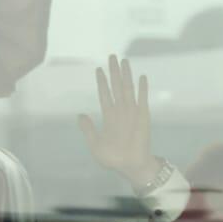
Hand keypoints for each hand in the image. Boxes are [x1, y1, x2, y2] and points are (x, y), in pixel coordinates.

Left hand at [79, 55, 162, 185]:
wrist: (130, 165)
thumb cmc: (113, 158)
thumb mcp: (95, 144)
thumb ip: (88, 129)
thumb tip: (80, 115)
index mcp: (109, 116)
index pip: (105, 94)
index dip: (102, 82)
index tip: (98, 69)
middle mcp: (120, 111)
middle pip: (116, 86)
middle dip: (114, 72)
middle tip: (112, 56)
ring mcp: (132, 112)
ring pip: (128, 89)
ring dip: (126, 75)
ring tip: (124, 60)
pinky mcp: (143, 116)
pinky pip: (143, 99)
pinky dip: (142, 88)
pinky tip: (141, 77)